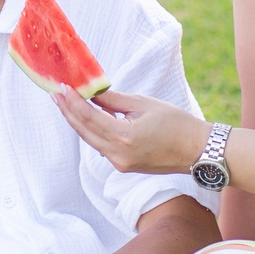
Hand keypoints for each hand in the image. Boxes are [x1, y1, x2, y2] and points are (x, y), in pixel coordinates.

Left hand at [51, 89, 210, 175]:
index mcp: (124, 137)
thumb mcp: (143, 104)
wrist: (198, 151)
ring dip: (78, 122)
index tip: (62, 87)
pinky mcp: (124, 166)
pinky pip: (102, 146)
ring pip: (91, 140)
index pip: (88, 117)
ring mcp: (120, 163)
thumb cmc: (177, 124)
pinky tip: (86, 118)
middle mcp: (118, 155)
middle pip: (84, 131)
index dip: (73, 102)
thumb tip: (92, 92)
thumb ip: (114, 100)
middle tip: (56, 94)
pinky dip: (92, 131)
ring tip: (66, 103)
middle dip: (69, 112)